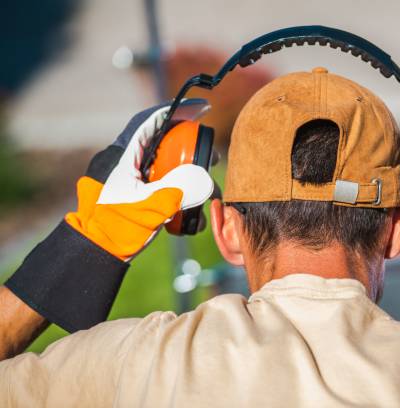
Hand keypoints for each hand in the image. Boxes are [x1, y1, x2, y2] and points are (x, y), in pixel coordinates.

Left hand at [65, 101, 213, 259]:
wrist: (98, 252)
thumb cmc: (115, 227)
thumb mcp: (148, 206)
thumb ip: (177, 191)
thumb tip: (206, 182)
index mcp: (124, 156)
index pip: (151, 123)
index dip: (176, 111)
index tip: (201, 108)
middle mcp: (130, 163)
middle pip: (165, 145)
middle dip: (193, 151)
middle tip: (212, 159)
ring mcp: (135, 180)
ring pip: (169, 168)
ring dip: (192, 180)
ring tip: (208, 194)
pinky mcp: (140, 196)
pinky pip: (167, 188)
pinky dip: (183, 198)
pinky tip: (194, 218)